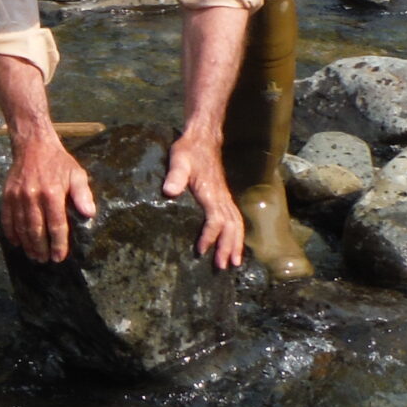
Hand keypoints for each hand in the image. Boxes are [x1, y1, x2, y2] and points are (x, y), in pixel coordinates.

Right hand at [1, 132, 96, 262]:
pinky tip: (17, 243)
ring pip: (21, 227)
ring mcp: (18, 196)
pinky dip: (11, 233)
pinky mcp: (7, 195)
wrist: (33, 145)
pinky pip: (7, 218)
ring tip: (33, 255)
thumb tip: (89, 214)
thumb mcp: (76, 174)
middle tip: (44, 260)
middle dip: (41, 248)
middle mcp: (33, 196)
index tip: (59, 257)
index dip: (58, 244)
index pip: (56, 225)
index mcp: (52, 193)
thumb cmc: (58, 162)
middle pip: (36, 230)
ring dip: (27, 244)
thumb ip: (83, 194)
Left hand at [163, 133, 243, 269]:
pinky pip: (236, 219)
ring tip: (233, 263)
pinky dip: (237, 235)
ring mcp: (225, 198)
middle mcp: (222, 198)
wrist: (204, 139)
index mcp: (211, 193)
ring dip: (236, 244)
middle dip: (227, 247)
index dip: (209, 236)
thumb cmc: (189, 150)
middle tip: (222, 266)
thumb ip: (175, 175)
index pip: (215, 219)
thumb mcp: (179, 159)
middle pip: (230, 226)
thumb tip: (169, 191)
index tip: (201, 250)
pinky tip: (235, 247)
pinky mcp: (225, 198)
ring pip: (236, 224)